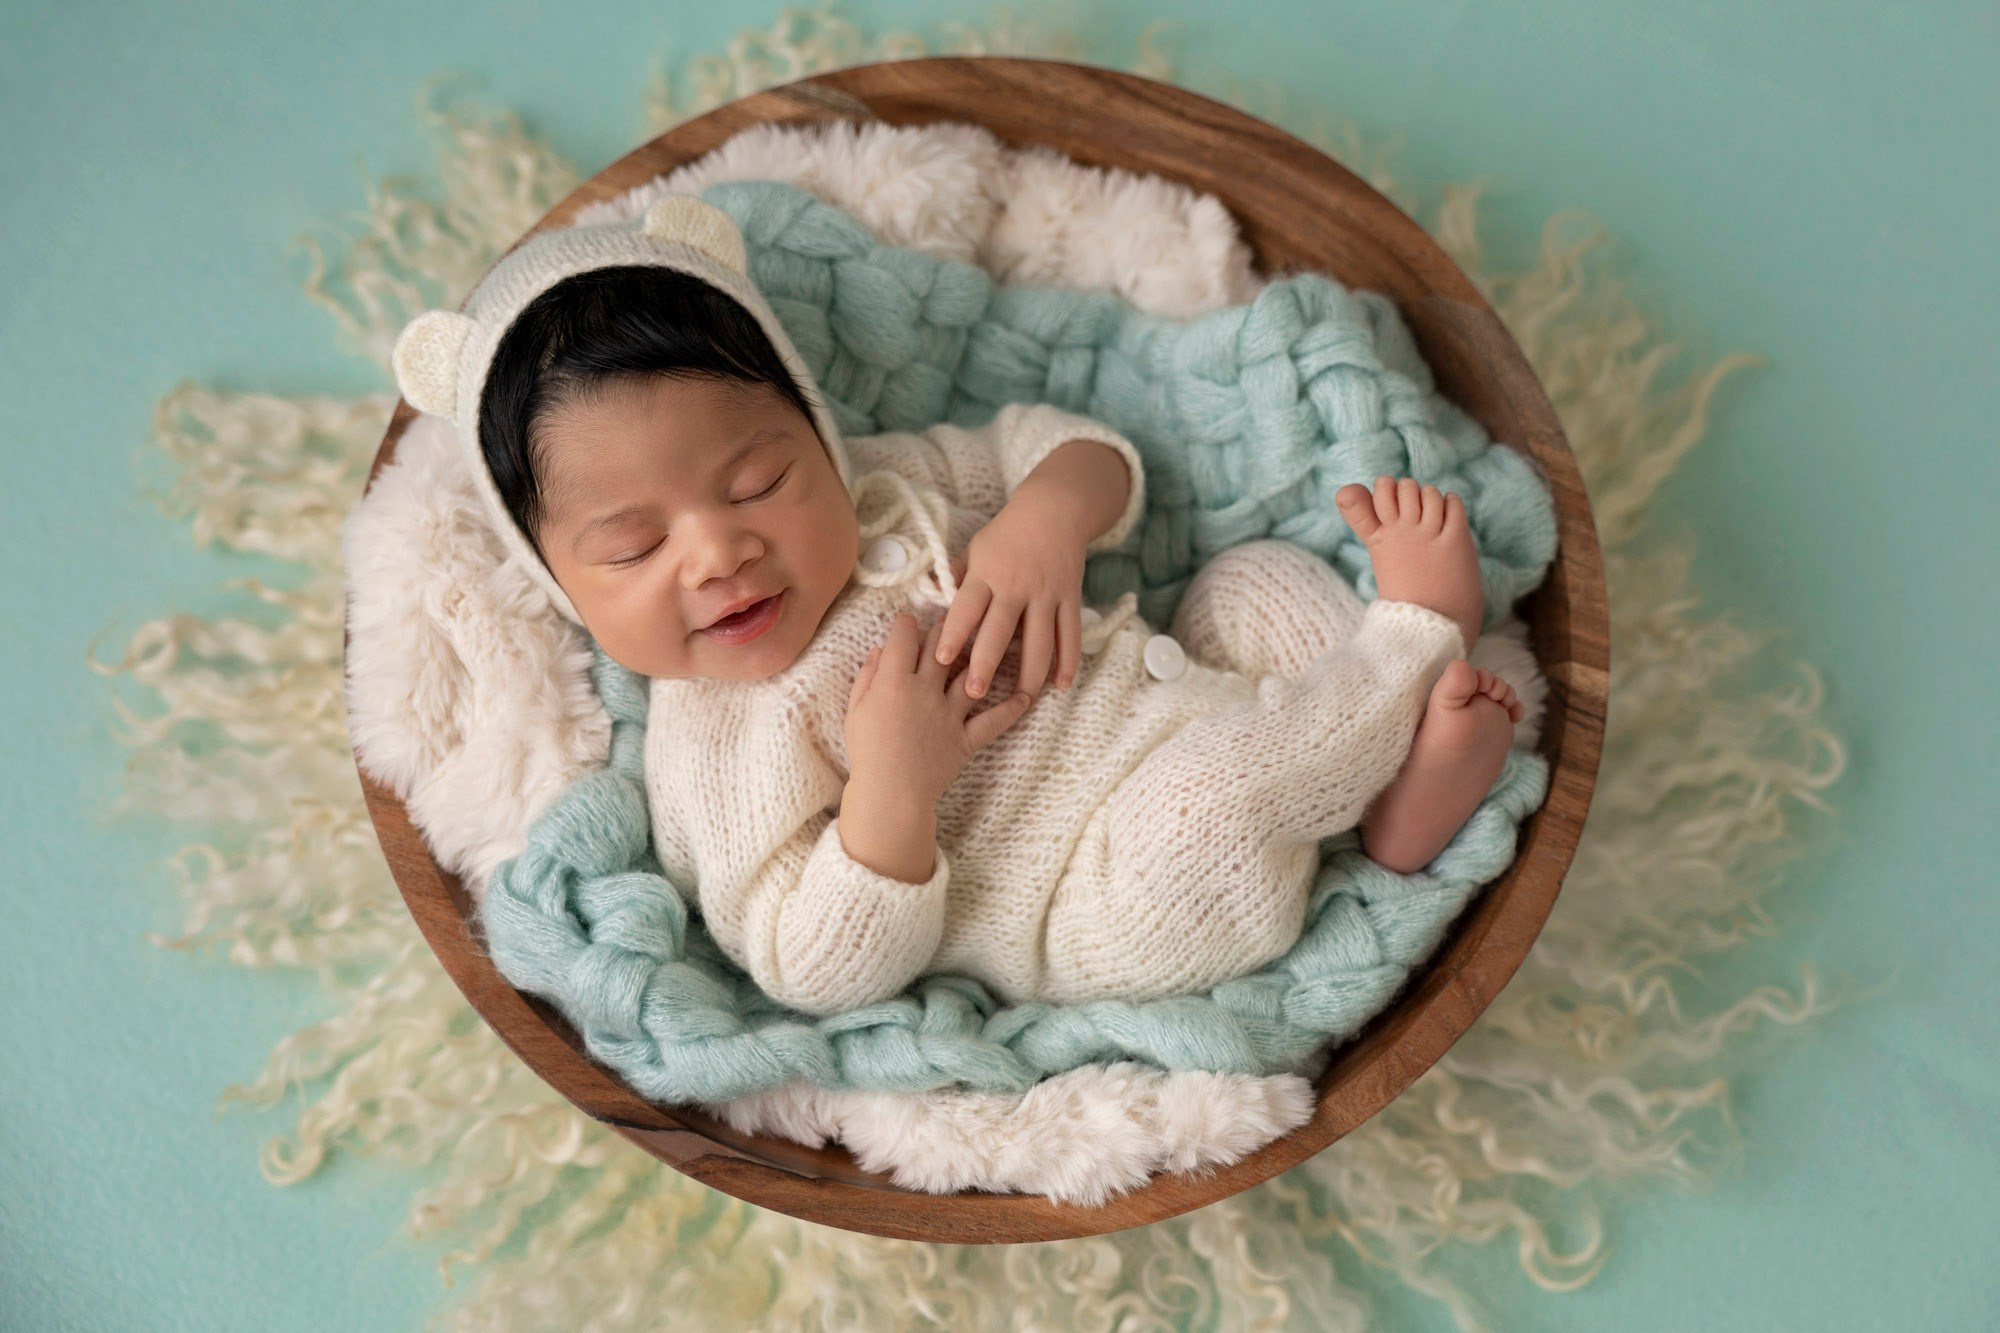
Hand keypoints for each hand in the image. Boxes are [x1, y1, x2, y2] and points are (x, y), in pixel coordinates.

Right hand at [846, 611, 1035, 805]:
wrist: (889, 793)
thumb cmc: (867, 753)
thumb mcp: (855, 711)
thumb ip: (866, 678)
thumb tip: (878, 652)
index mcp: (893, 682)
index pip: (902, 640)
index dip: (905, 624)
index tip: (907, 619)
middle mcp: (925, 691)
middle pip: (940, 649)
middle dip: (945, 628)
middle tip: (951, 616)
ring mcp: (949, 714)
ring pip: (968, 675)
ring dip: (979, 655)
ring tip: (988, 641)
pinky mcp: (966, 738)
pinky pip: (993, 721)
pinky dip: (1011, 710)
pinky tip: (1026, 696)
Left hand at [933, 502, 1085, 699]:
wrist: (1054, 510)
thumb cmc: (1006, 532)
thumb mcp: (974, 547)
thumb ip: (954, 576)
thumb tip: (927, 597)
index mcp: (987, 574)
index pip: (967, 608)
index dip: (954, 633)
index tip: (942, 658)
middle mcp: (1016, 586)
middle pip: (1000, 631)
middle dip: (986, 664)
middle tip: (974, 693)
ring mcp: (1046, 594)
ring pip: (1040, 640)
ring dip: (1030, 674)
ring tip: (1021, 701)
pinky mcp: (1069, 599)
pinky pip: (1070, 634)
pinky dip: (1068, 661)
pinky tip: (1061, 685)